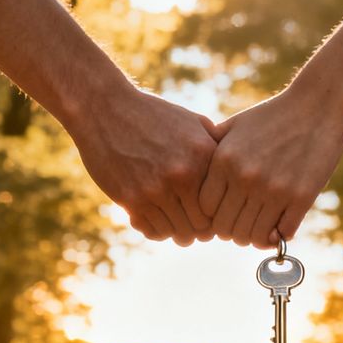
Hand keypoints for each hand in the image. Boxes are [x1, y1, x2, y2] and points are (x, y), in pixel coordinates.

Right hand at [66, 88, 217, 245]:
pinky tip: (155, 222)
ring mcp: (156, 189)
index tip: (210, 217)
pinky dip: (157, 232)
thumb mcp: (192, 122)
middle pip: (202, 225)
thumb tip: (236, 170)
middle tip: (194, 229)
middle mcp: (183, 175)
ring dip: (178, 234)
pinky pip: (153, 231)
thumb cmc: (152, 115)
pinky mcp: (132, 200)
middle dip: (199, 231)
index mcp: (203, 156)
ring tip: (176, 229)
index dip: (218, 216)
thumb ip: (216, 145)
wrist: (105, 109)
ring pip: (178, 233)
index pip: (221, 204)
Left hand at [201, 89, 342, 248]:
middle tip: (239, 228)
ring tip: (258, 231)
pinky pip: (282, 234)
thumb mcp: (234, 126)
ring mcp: (274, 189)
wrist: (318, 106)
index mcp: (224, 161)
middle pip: (226, 228)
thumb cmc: (272, 116)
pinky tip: (278, 229)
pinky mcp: (301, 197)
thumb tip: (191, 173)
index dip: (211, 218)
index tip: (221, 216)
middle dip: (231, 232)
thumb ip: (210, 149)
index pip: (205, 210)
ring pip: (252, 236)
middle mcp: (245, 178)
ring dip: (254, 238)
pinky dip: (278, 237)